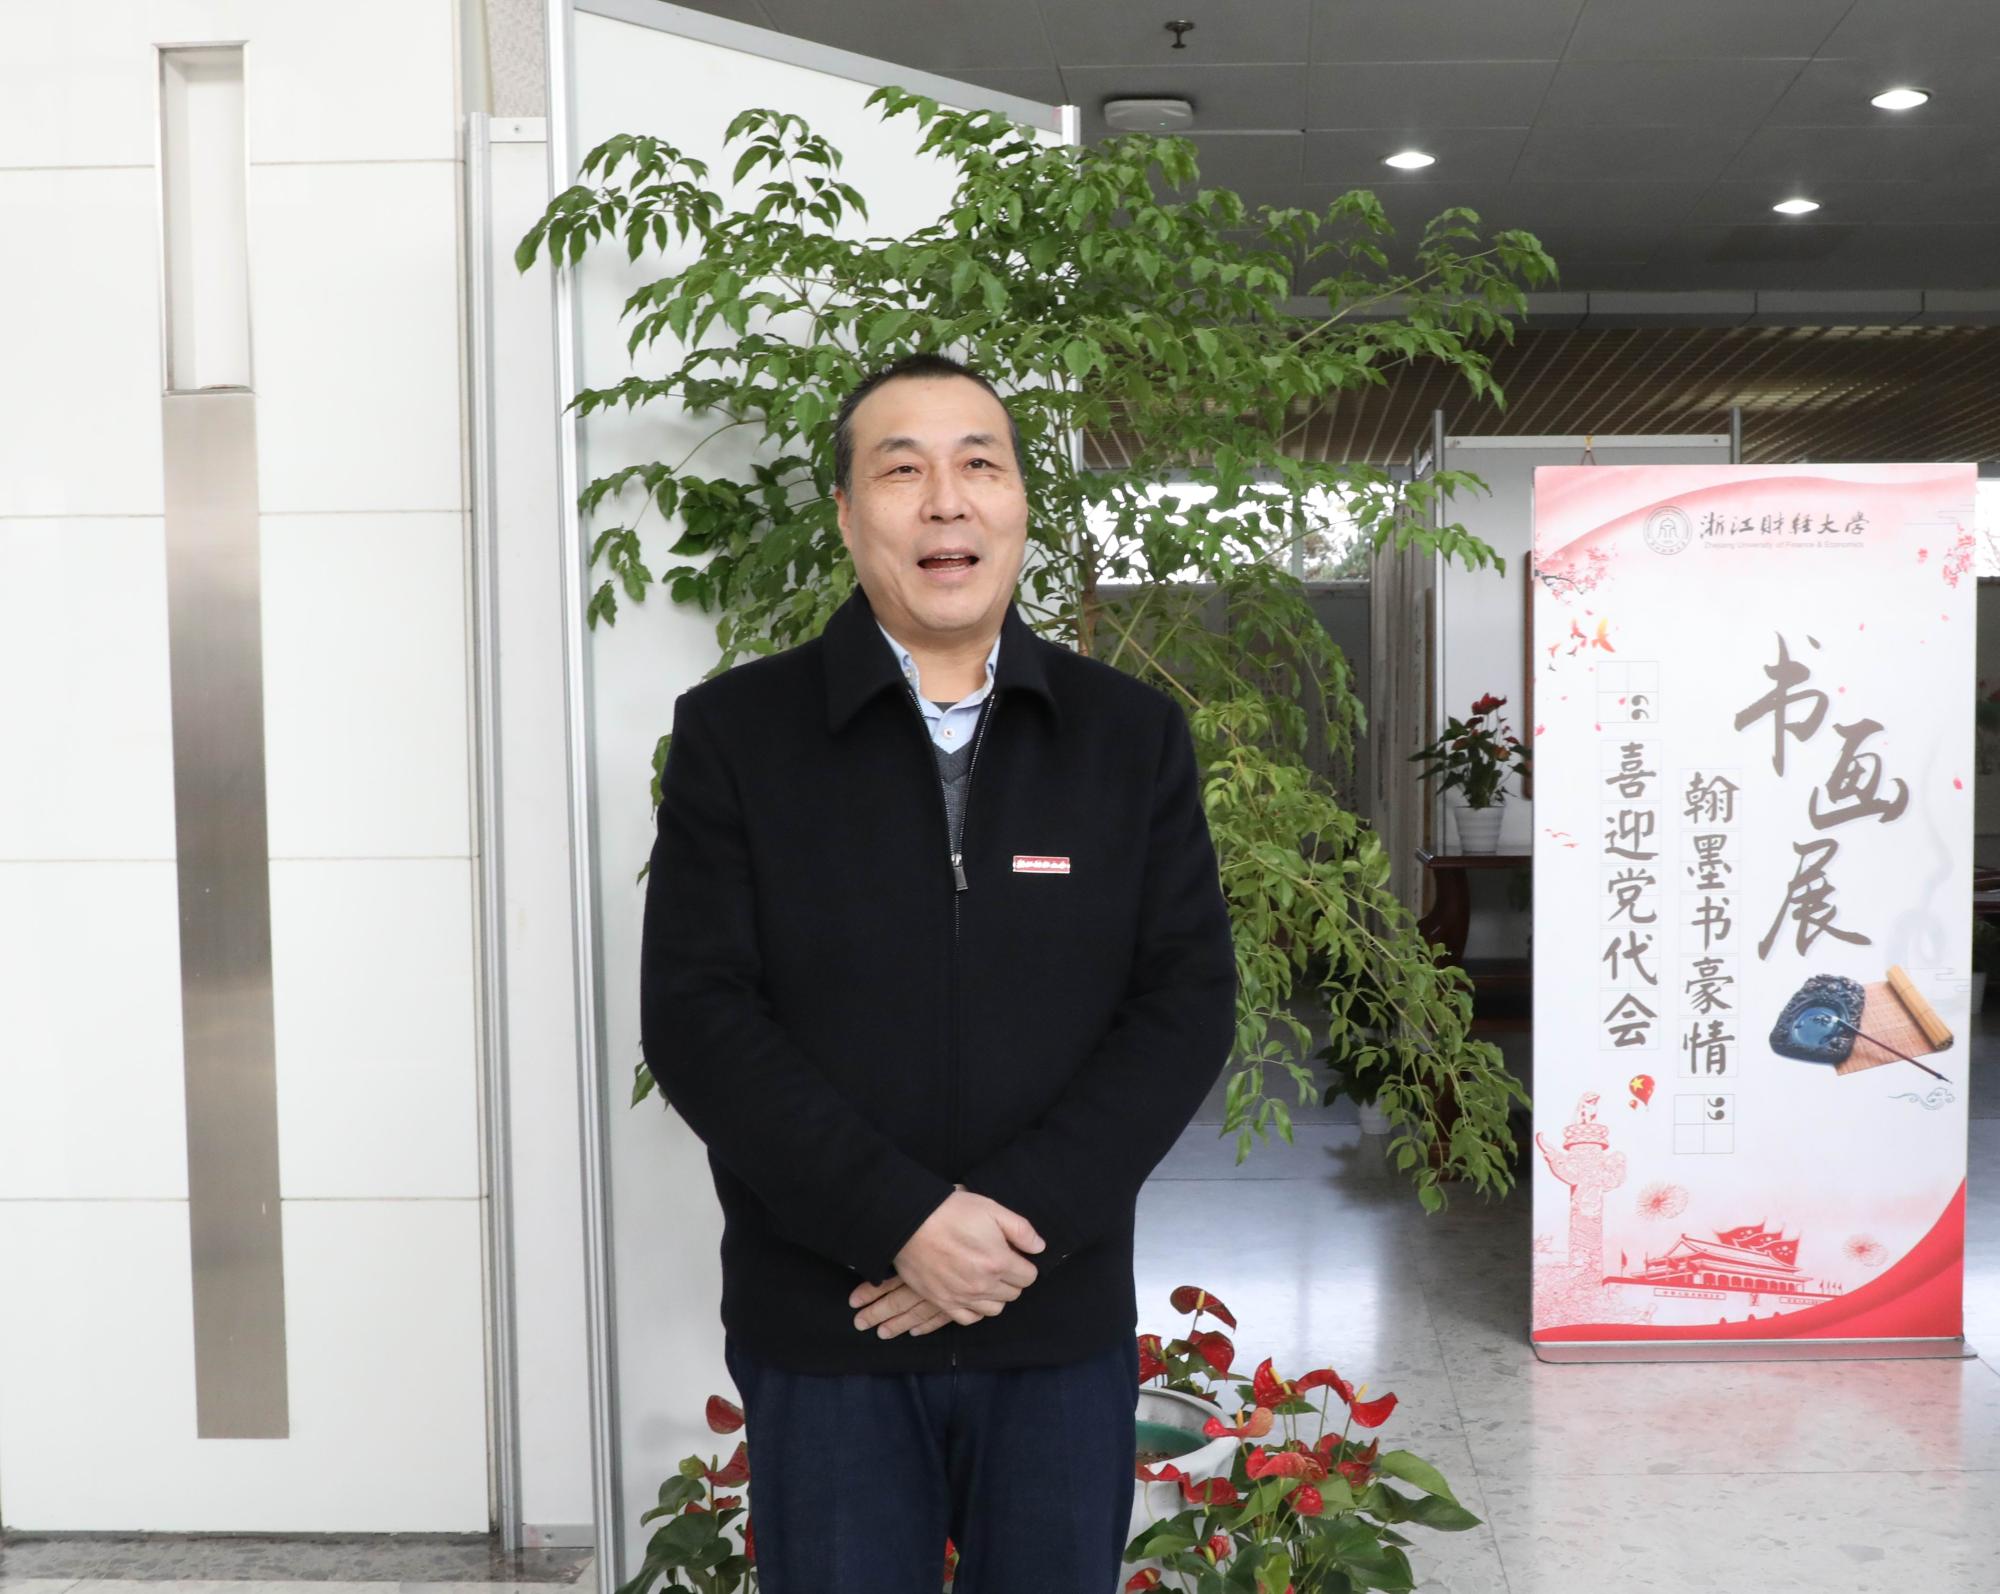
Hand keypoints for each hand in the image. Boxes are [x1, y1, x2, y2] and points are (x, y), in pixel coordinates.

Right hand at [848, 1183, 1043, 1337]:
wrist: (909, 1222)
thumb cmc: (951, 1212)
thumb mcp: (992, 1209)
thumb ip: (1021, 1230)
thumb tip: (1039, 1248)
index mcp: (999, 1262)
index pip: (1029, 1277)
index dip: (1024, 1264)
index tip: (1013, 1254)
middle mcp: (983, 1285)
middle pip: (1013, 1294)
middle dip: (1011, 1279)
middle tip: (998, 1262)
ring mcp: (962, 1297)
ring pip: (994, 1309)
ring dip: (995, 1295)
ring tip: (985, 1277)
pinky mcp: (943, 1302)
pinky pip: (969, 1318)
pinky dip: (975, 1309)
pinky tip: (972, 1294)